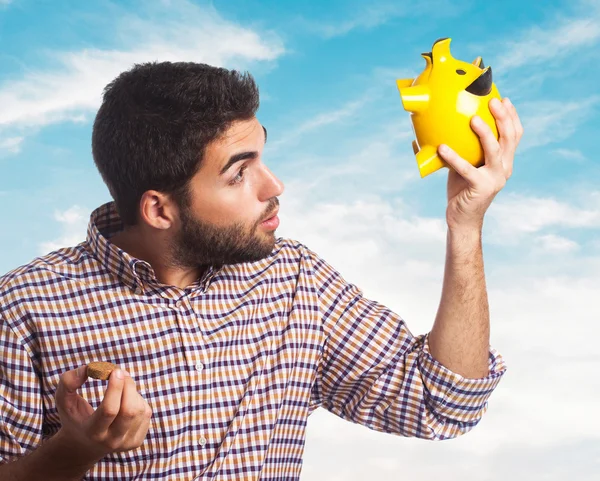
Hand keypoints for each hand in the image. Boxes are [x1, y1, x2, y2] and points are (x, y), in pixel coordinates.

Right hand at [54, 365, 152, 459]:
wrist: (84, 445)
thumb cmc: (75, 416)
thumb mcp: (64, 400)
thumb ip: (69, 382)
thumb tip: (88, 368)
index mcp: (92, 432)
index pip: (109, 410)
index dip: (115, 388)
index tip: (116, 371)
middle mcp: (111, 441)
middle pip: (129, 410)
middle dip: (128, 386)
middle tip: (120, 372)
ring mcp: (126, 443)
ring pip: (139, 409)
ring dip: (132, 392)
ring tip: (120, 389)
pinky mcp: (137, 440)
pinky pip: (146, 412)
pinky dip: (138, 400)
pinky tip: (126, 402)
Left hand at [438, 97, 523, 230]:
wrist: (462, 218)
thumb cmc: (461, 189)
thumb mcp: (465, 164)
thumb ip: (462, 147)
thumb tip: (439, 126)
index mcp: (505, 162)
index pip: (515, 135)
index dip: (512, 116)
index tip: (504, 99)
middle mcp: (504, 169)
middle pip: (509, 138)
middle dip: (503, 117)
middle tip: (493, 101)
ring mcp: (495, 179)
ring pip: (494, 151)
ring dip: (485, 133)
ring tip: (473, 118)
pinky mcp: (481, 188)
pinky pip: (466, 169)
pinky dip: (454, 157)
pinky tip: (442, 147)